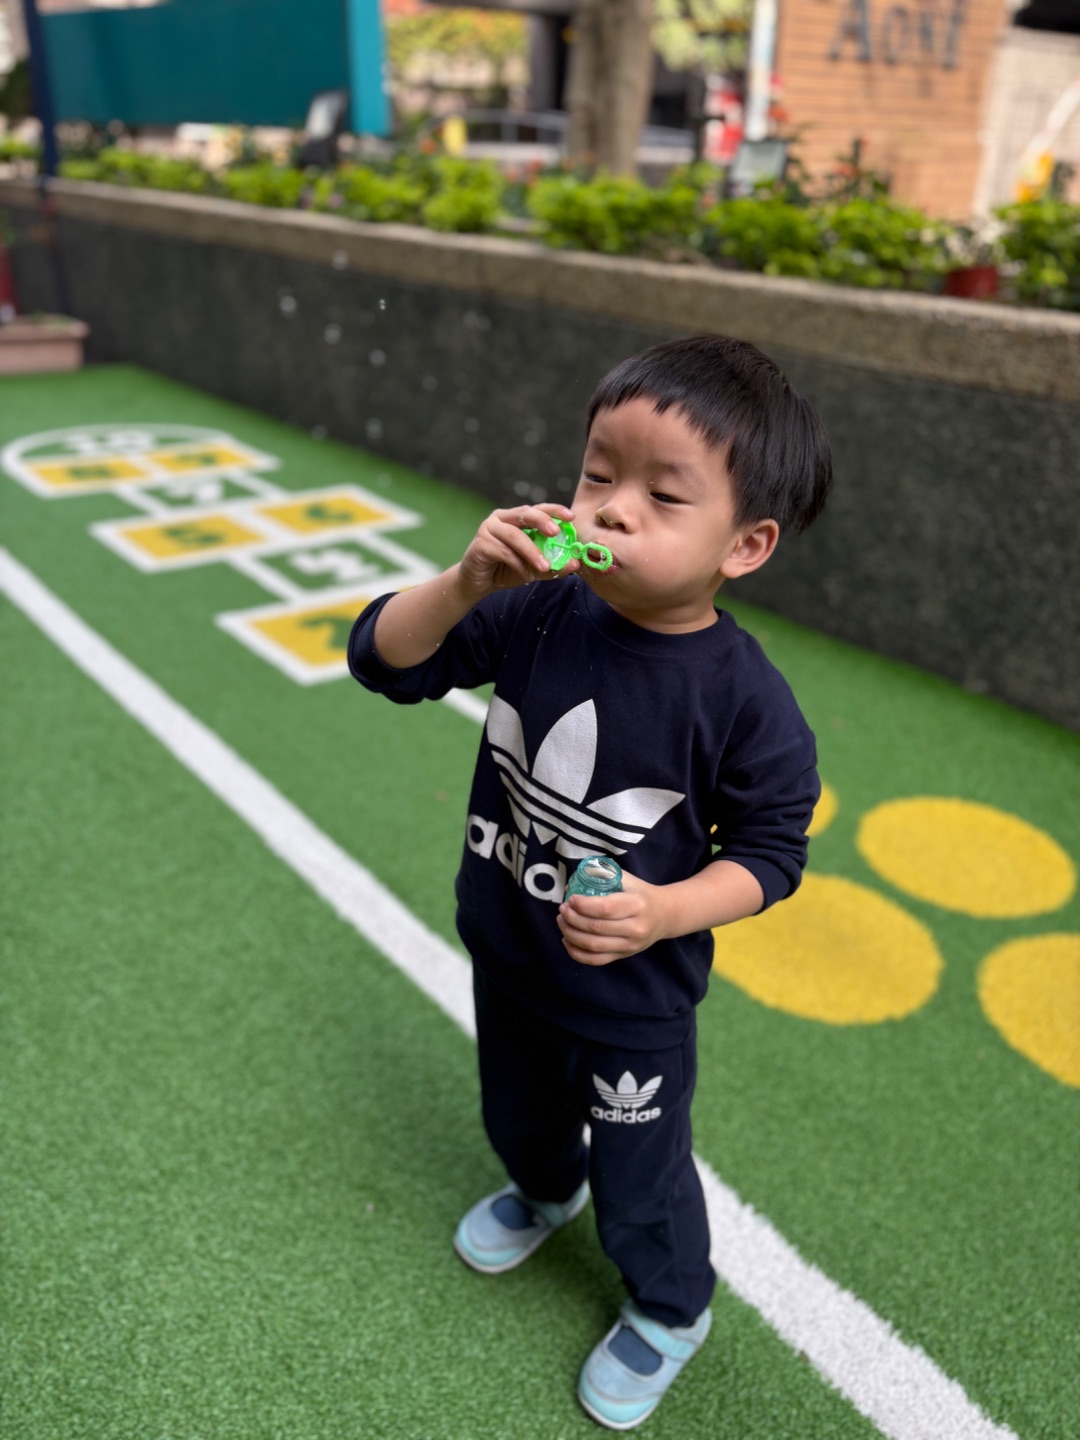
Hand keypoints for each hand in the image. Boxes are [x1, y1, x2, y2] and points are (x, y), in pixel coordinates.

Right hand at [457, 503, 577, 600]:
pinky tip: (526, 576)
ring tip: (545, 567)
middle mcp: (502, 518)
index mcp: (516, 518)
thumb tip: (575, 565)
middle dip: (542, 521)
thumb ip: (553, 565)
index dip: (554, 510)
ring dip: (532, 552)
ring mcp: (489, 528)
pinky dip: (518, 564)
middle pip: (525, 514)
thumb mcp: (534, 568)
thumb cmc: (507, 570)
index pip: (538, 509)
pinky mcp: (480, 543)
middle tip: (555, 533)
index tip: (571, 517)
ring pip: (515, 536)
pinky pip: (503, 551)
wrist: (479, 584)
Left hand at [556, 869, 671, 965]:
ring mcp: (630, 945)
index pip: (605, 909)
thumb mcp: (627, 879)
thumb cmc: (641, 893)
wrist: (665, 915)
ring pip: (593, 946)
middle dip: (572, 919)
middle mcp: (635, 928)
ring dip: (571, 934)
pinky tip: (567, 940)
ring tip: (562, 922)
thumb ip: (601, 877)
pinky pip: (596, 960)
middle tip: (562, 909)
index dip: (583, 905)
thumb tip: (571, 885)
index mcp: (637, 905)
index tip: (570, 899)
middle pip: (596, 928)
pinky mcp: (624, 956)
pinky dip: (577, 953)